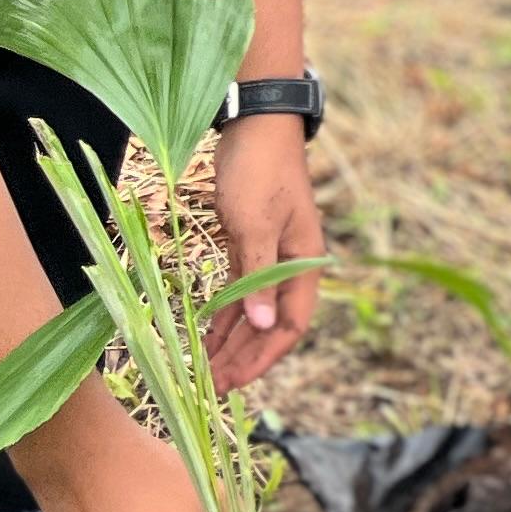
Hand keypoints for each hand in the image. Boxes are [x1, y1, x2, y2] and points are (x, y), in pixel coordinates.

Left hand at [204, 114, 324, 389]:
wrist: (256, 125)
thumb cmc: (259, 171)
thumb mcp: (256, 225)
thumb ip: (259, 277)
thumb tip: (265, 325)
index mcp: (303, 261)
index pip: (293, 323)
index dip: (265, 355)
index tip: (236, 381)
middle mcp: (291, 264)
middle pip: (273, 323)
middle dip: (245, 356)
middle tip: (213, 386)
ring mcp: (271, 255)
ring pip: (254, 312)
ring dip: (233, 341)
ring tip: (207, 371)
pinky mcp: (250, 244)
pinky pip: (240, 293)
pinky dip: (225, 316)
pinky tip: (206, 336)